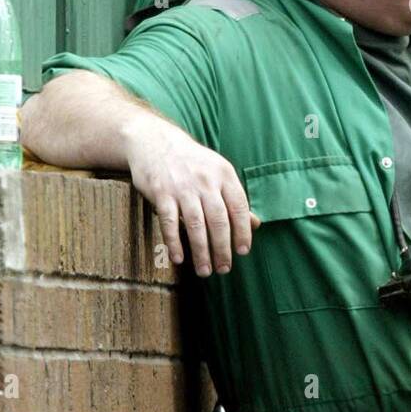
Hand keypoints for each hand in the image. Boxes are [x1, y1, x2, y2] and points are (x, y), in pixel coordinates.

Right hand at [123, 114, 259, 274]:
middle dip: (223, 249)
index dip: (243, 231)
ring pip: (196, 225)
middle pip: (219, 221)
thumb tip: (255, 224)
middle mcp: (206, 181)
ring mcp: (182, 187)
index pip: (239, 207)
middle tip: (224, 269)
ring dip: (201, 251)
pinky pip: (169, 222)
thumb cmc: (192, 162)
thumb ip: (234, 198)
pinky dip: (174, 242)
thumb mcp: (217, 172)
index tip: (242, 252)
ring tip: (205, 270)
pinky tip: (179, 258)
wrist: (155, 141)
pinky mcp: (161, 192)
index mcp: (224, 174)